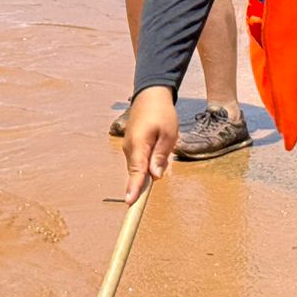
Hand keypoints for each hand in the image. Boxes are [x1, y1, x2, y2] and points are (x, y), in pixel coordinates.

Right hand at [123, 86, 178, 203]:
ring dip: (154, 163)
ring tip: (165, 142)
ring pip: (141, 166)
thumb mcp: (168, 134)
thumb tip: (155, 176)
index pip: (137, 172)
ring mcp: (129, 147)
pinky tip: (160, 144)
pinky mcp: (131, 146)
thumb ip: (161, 156)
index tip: (130, 202)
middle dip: (153, 174)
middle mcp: (130, 148)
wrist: (150, 94)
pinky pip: (140, 160)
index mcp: (139, 145)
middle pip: (139, 172)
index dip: (134, 188)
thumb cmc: (162, 113)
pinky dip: (150, 159)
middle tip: (166, 149)